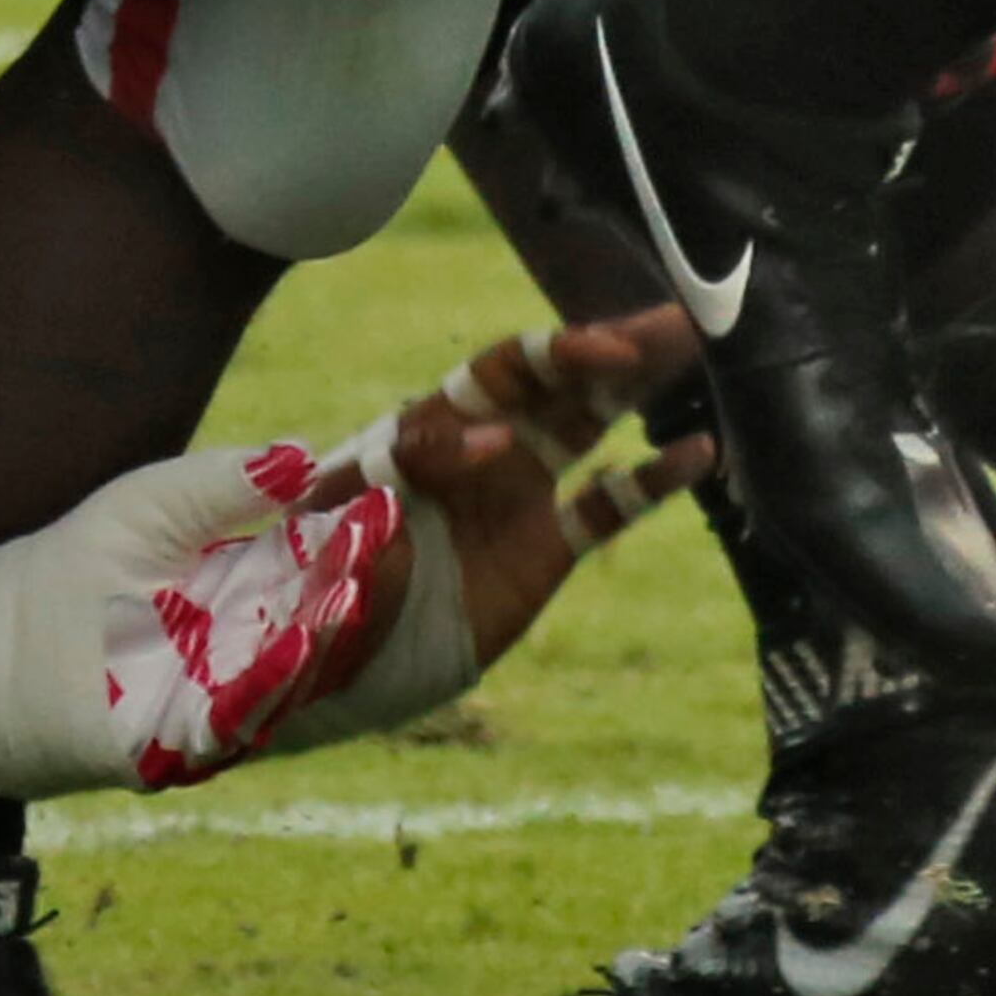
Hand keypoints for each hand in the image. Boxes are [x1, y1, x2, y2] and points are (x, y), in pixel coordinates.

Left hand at [95, 446, 403, 791]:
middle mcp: (263, 646)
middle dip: (370, 582)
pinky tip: (297, 644)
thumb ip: (228, 481)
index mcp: (268, 585)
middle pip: (337, 619)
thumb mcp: (162, 500)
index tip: (391, 499)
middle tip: (396, 539)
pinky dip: (273, 685)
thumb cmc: (85, 562)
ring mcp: (233, 701)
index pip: (337, 561)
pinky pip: (244, 720)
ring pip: (306, 673)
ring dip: (337, 632)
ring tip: (359, 586)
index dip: (367, 536)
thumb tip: (304, 454)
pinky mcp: (189, 747)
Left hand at [301, 313, 712, 720]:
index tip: (587, 370)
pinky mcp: (541, 555)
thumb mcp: (332, 514)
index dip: (548, 363)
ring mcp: (513, 499)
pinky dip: (652, 481)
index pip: (496, 377)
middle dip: (614, 347)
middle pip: (555, 381)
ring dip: (640, 386)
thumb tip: (493, 445)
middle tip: (678, 318)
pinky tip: (700, 452)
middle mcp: (478, 450)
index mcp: (426, 429)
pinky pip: (605, 509)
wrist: (309, 677)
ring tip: (699, 347)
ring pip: (587, 424)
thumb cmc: (296, 584)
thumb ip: (392, 472)